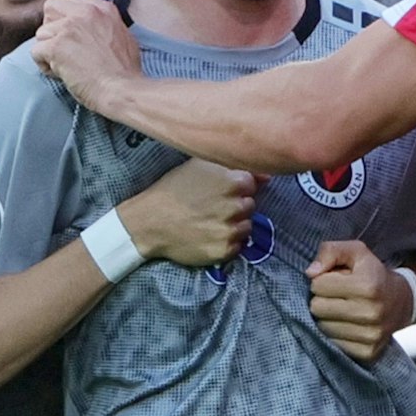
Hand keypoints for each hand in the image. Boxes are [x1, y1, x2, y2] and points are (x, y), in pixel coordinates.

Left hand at [32, 0, 139, 113]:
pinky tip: (61, 74)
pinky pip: (35, 52)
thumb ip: (105, 25)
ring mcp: (69, 27)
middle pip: (51, 7)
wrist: (122, 90)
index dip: (68, 17)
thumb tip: (94, 27)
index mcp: (103, 9)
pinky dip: (45, 66)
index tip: (74, 35)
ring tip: (65, 66)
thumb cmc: (125, 72)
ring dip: (49, 50)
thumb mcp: (124, 36)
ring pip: (41, 33)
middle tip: (64, 47)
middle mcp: (85, 12)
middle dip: (53, 28)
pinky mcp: (56, 46)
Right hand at [119, 159, 256, 266]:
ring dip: (233, 225)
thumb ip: (234, 166)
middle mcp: (236, 206)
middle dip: (235, 206)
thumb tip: (266, 174)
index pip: (252, 185)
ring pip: (246, 227)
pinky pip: (237, 246)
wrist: (149, 222)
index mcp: (234, 182)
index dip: (236, 188)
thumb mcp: (199, 165)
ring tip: (209, 222)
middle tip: (212, 207)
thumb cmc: (173, 189)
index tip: (219, 192)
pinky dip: (227, 242)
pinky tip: (208, 235)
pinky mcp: (224, 250)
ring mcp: (231, 230)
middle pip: (250, 206)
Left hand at [306, 240, 412, 363]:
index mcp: (367, 286)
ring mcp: (371, 335)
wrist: (401, 301)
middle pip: (317, 308)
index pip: (318, 285)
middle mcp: (370, 313)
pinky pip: (334, 344)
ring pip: (323, 327)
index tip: (334, 281)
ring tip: (342, 309)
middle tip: (336, 296)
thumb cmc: (372, 273)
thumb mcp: (356, 252)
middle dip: (322, 299)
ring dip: (327, 317)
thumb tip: (310, 272)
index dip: (322, 280)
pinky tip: (346, 324)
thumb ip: (330, 251)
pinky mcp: (368, 352)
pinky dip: (335, 334)